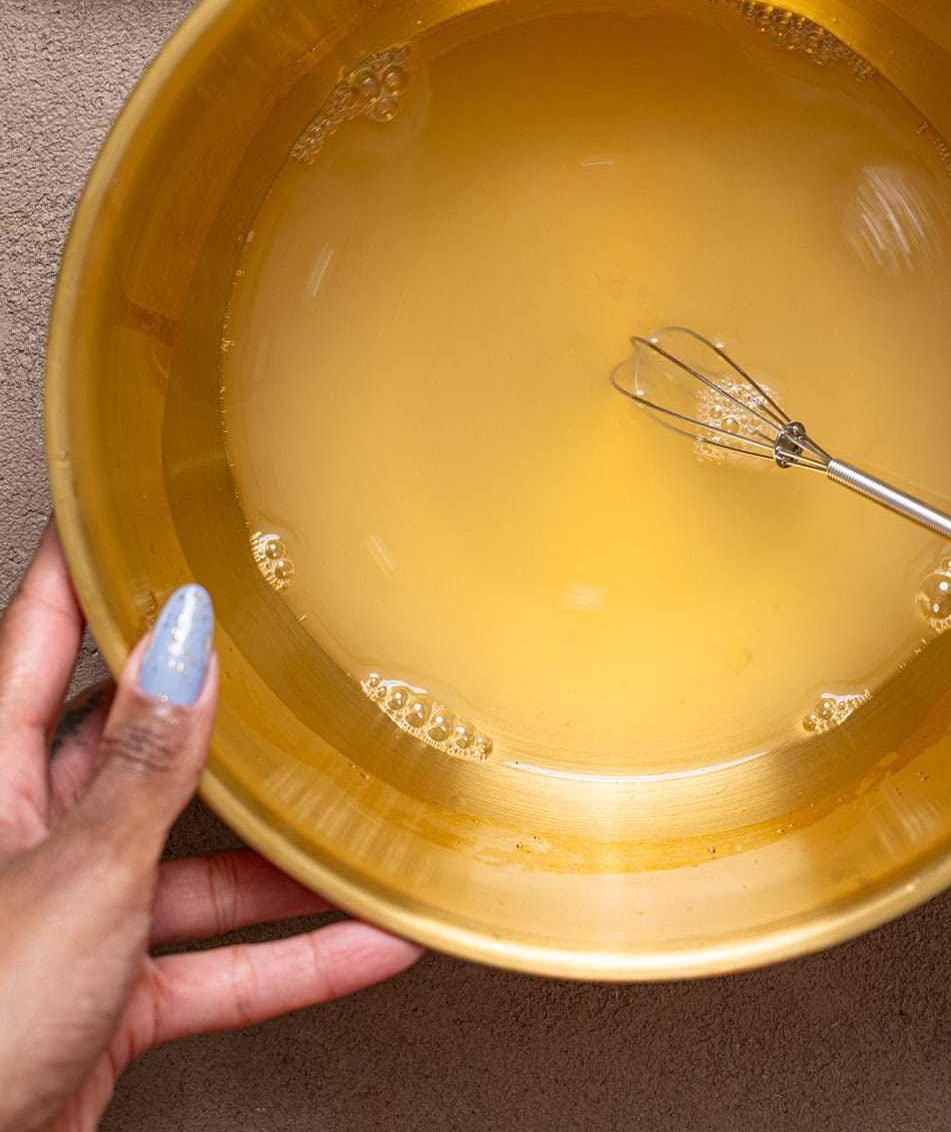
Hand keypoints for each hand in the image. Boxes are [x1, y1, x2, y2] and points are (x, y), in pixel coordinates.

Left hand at [0, 521, 420, 1131]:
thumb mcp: (77, 875)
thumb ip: (145, 767)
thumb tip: (184, 648)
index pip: (39, 636)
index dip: (85, 567)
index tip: (126, 506)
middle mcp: (26, 835)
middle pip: (132, 744)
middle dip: (215, 712)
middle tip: (281, 652)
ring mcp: (69, 916)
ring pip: (190, 860)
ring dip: (278, 856)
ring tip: (362, 818)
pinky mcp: (104, 996)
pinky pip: (213, 963)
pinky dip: (289, 958)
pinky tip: (363, 940)